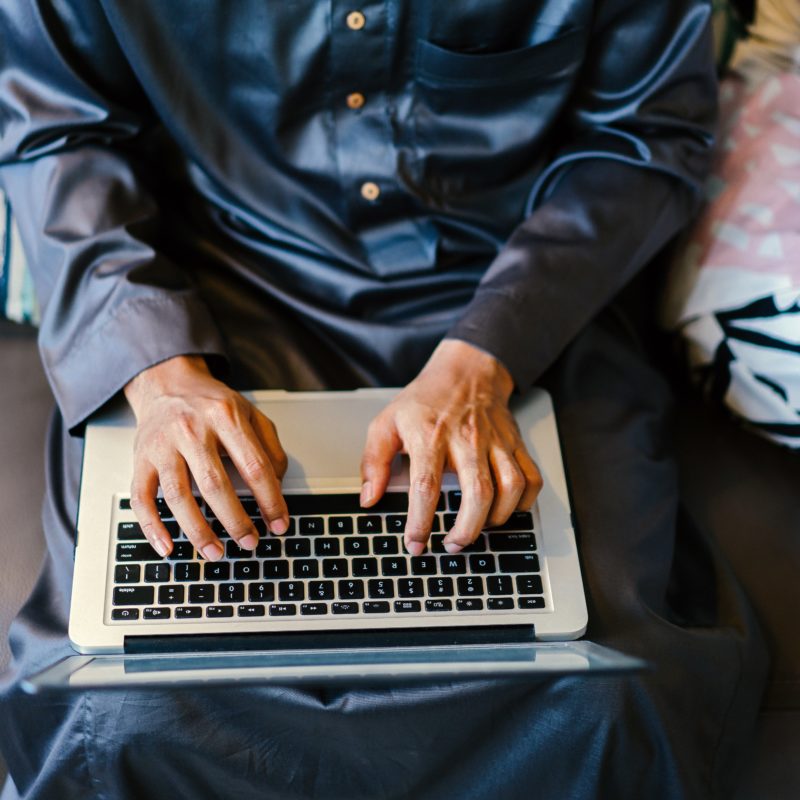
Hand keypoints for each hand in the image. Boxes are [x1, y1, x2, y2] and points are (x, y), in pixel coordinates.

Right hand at [124, 355, 288, 560]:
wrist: (168, 383)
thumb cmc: (212, 404)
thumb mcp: (251, 414)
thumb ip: (270, 447)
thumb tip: (278, 488)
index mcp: (225, 417)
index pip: (254, 466)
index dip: (270, 500)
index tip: (279, 523)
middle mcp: (192, 429)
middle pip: (215, 484)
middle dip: (236, 520)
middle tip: (250, 543)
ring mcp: (163, 445)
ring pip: (178, 495)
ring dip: (198, 530)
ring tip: (216, 552)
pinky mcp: (140, 459)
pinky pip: (141, 498)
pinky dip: (152, 527)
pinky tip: (167, 546)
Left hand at [360, 340, 541, 554]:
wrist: (467, 370)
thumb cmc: (425, 400)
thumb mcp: (386, 422)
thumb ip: (373, 462)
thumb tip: (368, 498)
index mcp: (430, 436)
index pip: (426, 486)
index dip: (420, 522)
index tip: (415, 543)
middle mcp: (466, 439)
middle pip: (477, 493)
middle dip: (466, 530)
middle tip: (452, 546)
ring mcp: (495, 442)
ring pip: (510, 487)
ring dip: (496, 518)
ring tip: (477, 529)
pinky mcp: (515, 444)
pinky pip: (531, 478)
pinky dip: (524, 503)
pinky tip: (505, 511)